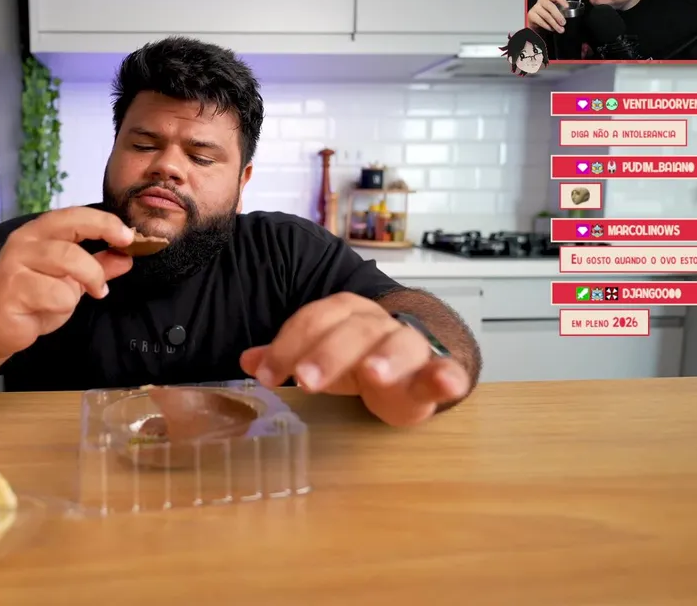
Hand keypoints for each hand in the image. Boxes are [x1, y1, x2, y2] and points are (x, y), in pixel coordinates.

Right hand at [0, 207, 134, 359]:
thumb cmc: (30, 300)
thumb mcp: (70, 281)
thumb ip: (97, 267)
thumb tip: (126, 257)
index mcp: (39, 232)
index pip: (74, 214)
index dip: (104, 221)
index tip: (128, 236)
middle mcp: (25, 241)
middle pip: (71, 228)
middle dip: (102, 235)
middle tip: (121, 255)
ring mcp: (16, 263)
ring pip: (69, 260)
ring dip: (88, 280)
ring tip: (89, 294)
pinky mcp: (12, 289)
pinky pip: (57, 293)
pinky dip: (64, 305)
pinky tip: (51, 310)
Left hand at [239, 293, 469, 426]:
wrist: (413, 365)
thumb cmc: (360, 358)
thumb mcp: (320, 354)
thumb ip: (287, 354)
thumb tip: (248, 360)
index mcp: (348, 315)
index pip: (316, 318)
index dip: (289, 343)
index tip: (266, 374)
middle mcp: (379, 325)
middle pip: (354, 330)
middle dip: (329, 353)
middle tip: (306, 379)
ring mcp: (411, 348)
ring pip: (401, 343)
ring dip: (388, 356)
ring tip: (374, 373)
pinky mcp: (436, 374)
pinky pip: (447, 370)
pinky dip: (448, 375)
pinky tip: (446, 382)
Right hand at [527, 0, 569, 33]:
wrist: (534, 21)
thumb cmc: (546, 14)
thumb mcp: (554, 11)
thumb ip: (560, 12)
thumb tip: (565, 20)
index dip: (562, 0)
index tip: (567, 7)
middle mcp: (541, 1)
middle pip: (551, 7)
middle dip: (558, 16)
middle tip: (563, 23)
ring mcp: (535, 7)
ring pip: (546, 16)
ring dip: (554, 24)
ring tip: (560, 29)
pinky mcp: (531, 15)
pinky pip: (541, 21)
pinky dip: (547, 26)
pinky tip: (552, 29)